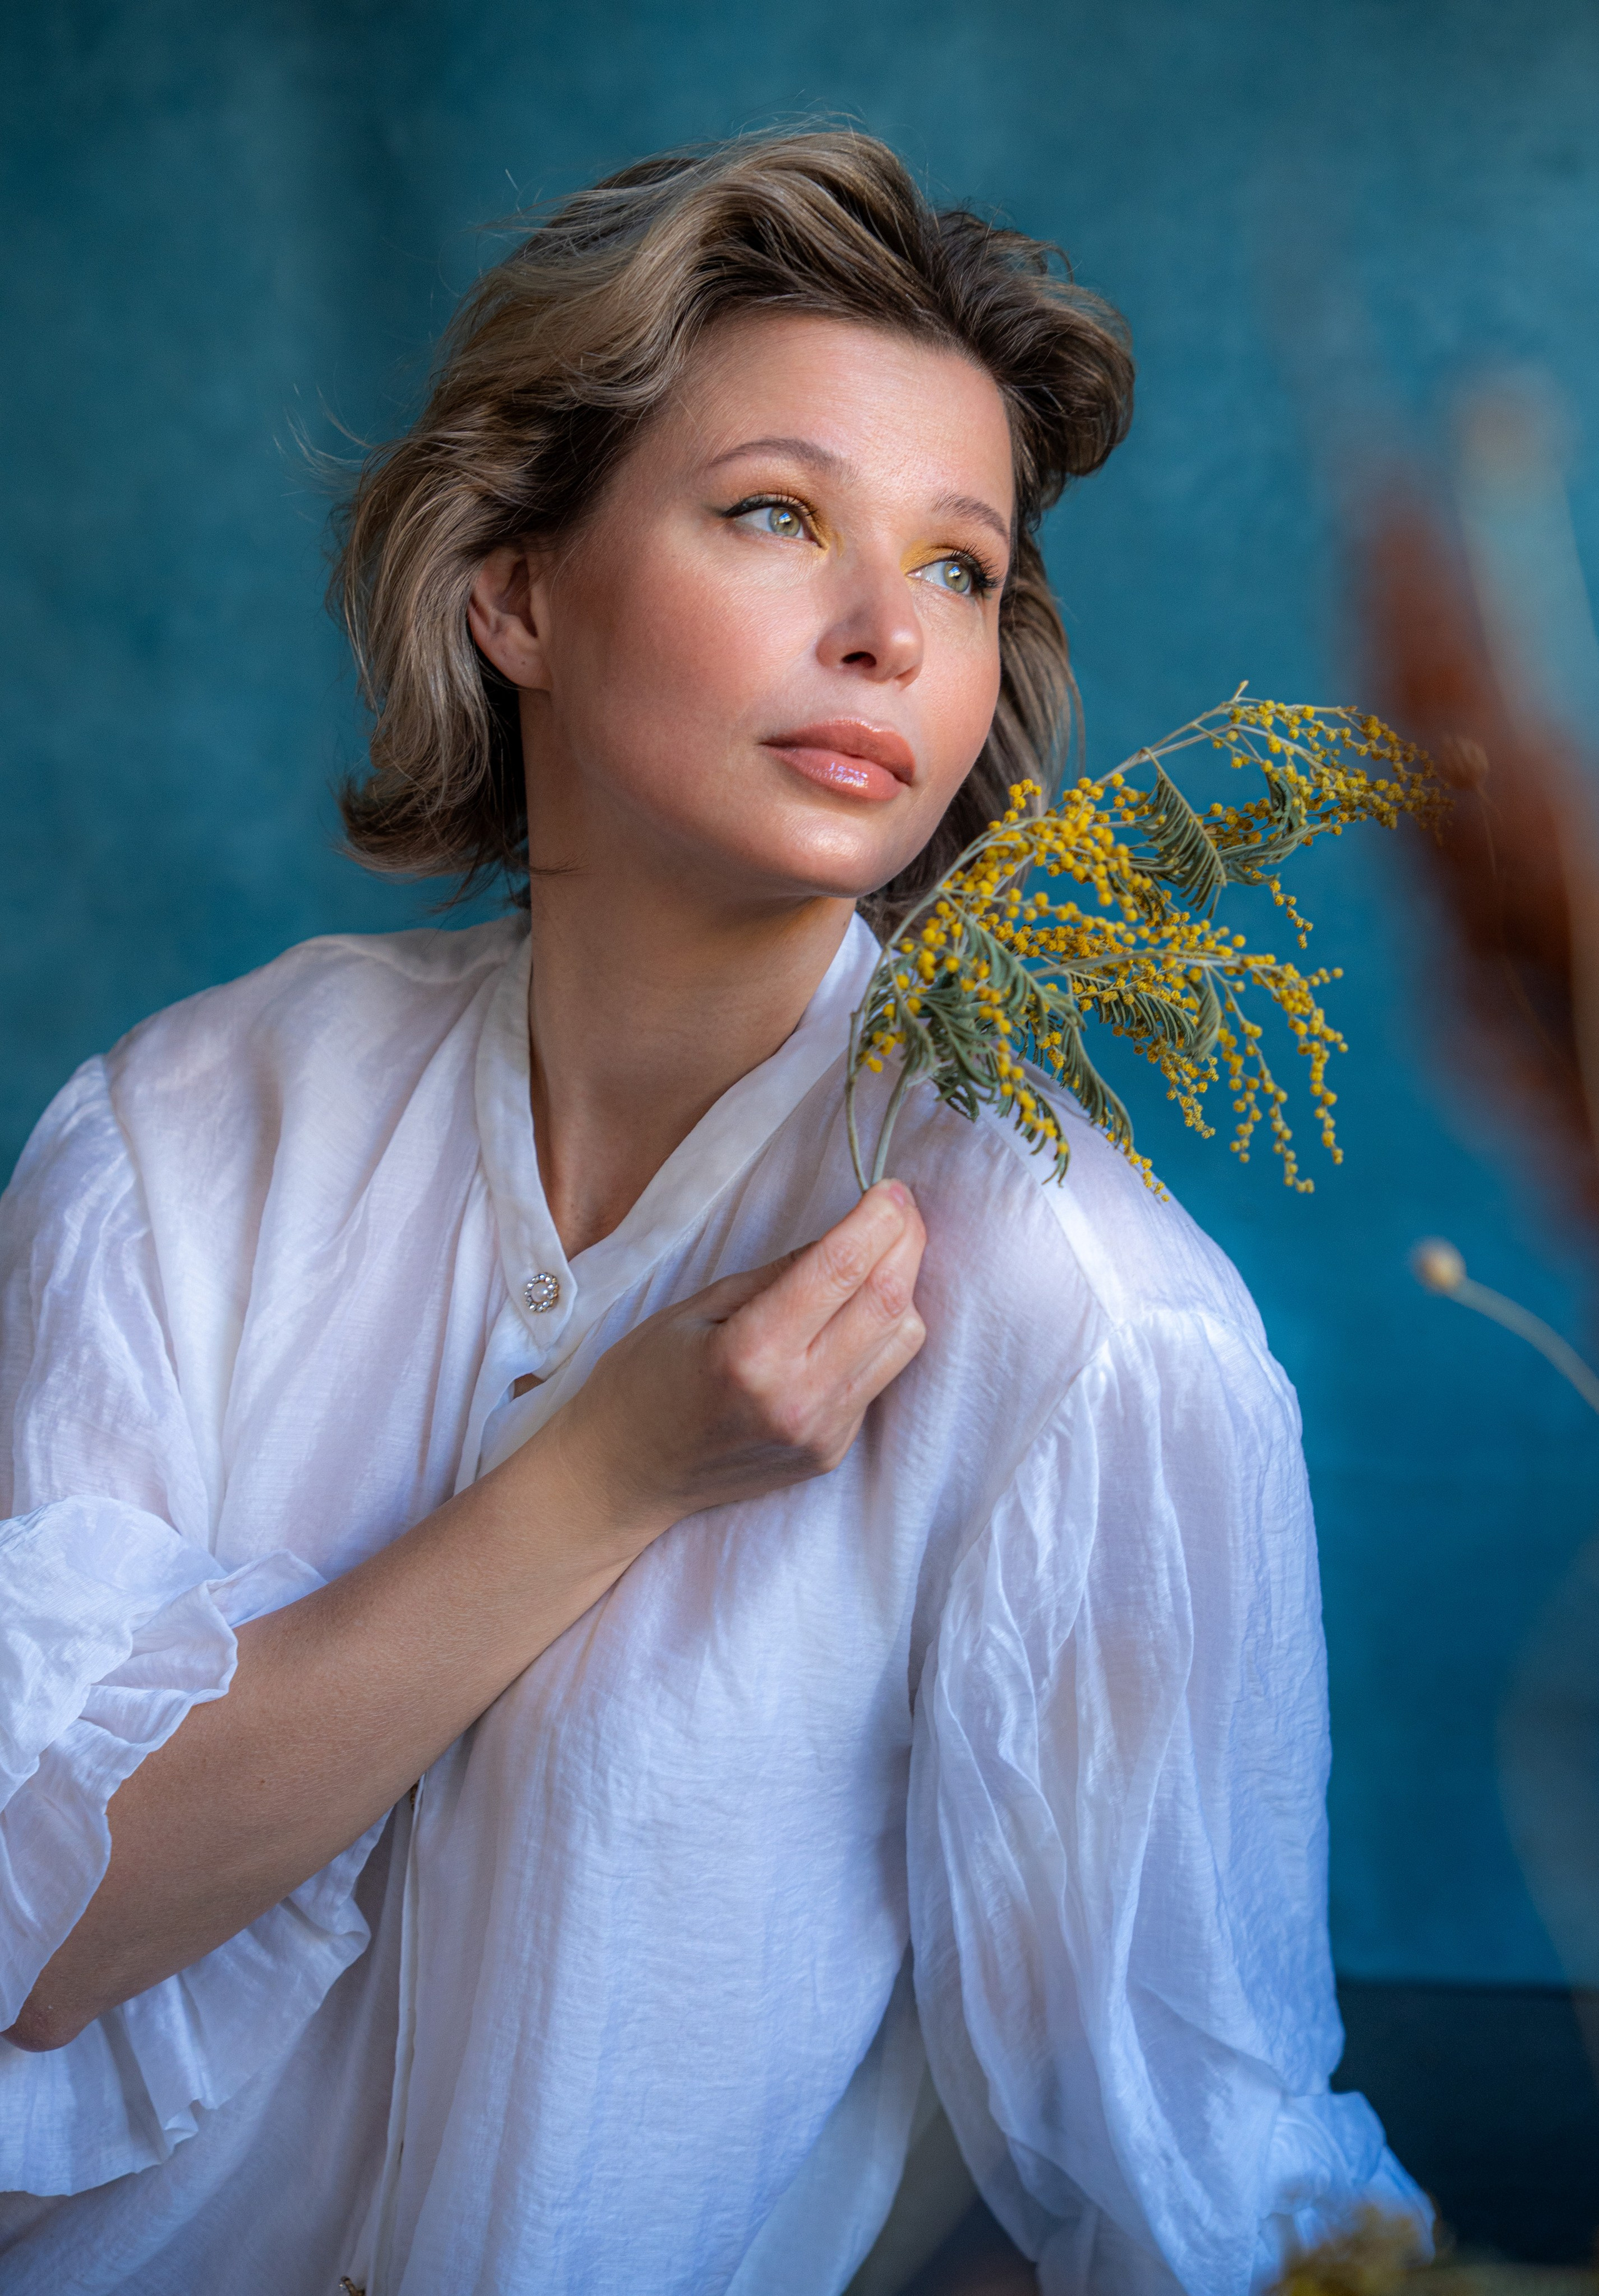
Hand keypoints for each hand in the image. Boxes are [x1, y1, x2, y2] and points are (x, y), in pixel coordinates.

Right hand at [514, 1180, 926, 1554]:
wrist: (624, 1477)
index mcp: (750, 1353)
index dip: (878, 1218)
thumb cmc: (643, 1381)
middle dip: (906, 1242)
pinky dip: (880, 1334)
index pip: (841, 1270)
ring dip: (902, 1288)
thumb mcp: (696, 1307)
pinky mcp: (831, 1451)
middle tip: (900, 1208)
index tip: (892, 1187)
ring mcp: (821, 1432)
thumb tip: (844, 1235)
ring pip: (901, 1341)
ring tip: (880, 1257)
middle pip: (887, 1303)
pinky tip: (854, 1314)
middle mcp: (797, 1398)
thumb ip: (777, 1274)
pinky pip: (879, 1377)